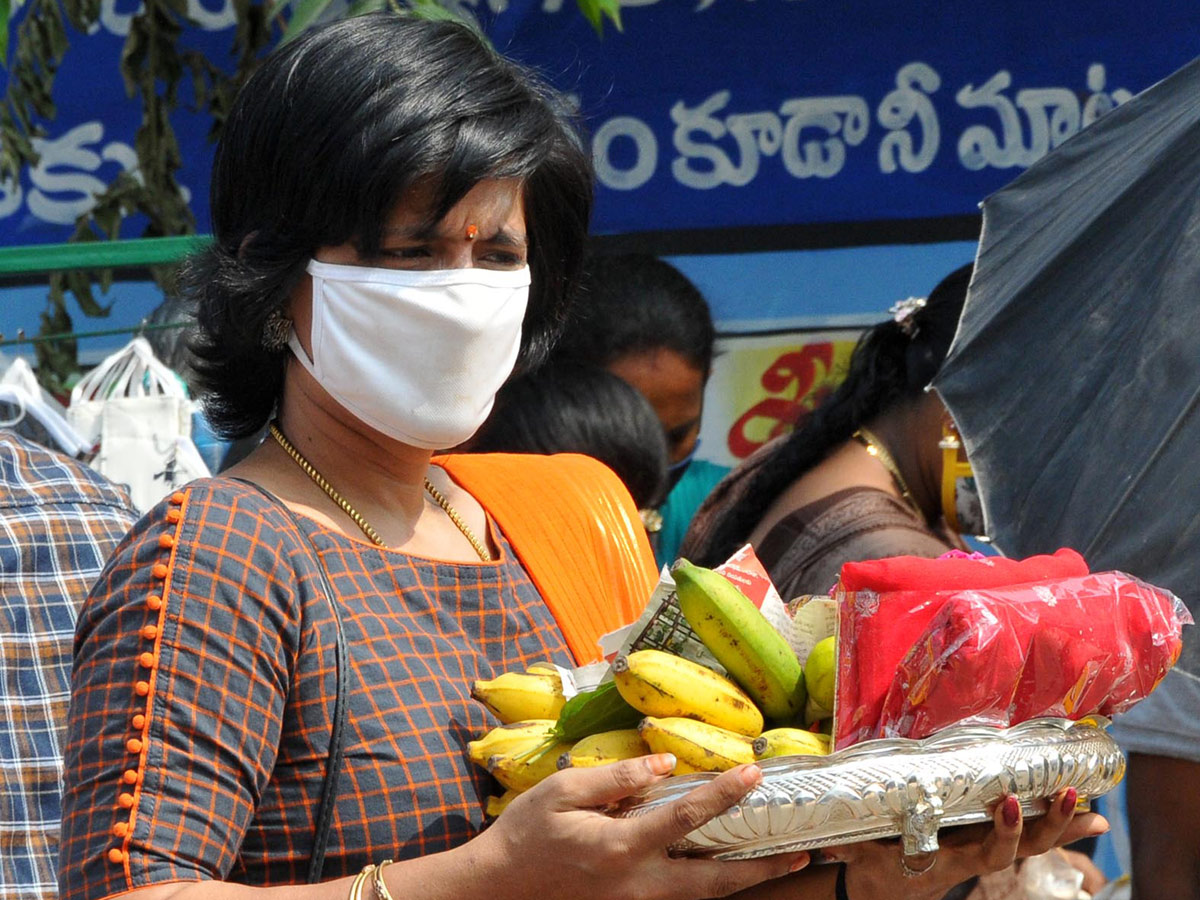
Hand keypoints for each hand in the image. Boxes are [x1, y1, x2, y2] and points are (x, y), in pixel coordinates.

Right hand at [467, 754, 808, 899]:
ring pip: (704, 897)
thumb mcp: (562, 792)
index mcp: (620, 847)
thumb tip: (666, 762)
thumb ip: (618, 777)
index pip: (686, 817)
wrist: (497, 889)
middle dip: (761, 868)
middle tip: (801, 853)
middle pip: (714, 880)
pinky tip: (730, 871)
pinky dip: (712, 888)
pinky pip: (681, 899)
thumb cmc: (526, 834)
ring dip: (745, 880)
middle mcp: (638, 884)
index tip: (754, 774)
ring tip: (782, 865)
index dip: (724, 794)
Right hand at [824, 788, 1108, 899]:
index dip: (1004, 831)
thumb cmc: (875, 874)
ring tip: (1090, 807)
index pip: (986, 852)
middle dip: (1049, 826)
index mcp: (952, 862)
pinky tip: (1091, 816)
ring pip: (1033, 844)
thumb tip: (828, 835)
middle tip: (1064, 794)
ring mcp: (983, 851)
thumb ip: (851, 846)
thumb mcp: (863, 861)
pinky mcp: (985, 842)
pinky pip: (1030, 836)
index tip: (1010, 802)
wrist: (883, 893)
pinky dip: (1061, 827)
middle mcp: (974, 857)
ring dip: (1063, 827)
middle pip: (1023, 849)